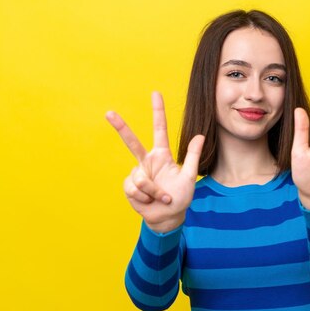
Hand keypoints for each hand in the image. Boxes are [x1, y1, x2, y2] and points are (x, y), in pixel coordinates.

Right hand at [106, 92, 203, 231]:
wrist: (167, 217)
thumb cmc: (180, 197)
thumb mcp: (189, 177)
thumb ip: (193, 156)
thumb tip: (200, 135)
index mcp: (162, 155)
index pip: (159, 129)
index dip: (158, 112)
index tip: (155, 93)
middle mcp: (147, 162)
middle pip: (132, 141)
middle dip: (120, 127)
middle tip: (109, 113)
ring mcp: (137, 174)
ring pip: (140, 177)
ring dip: (152, 190)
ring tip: (161, 197)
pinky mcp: (129, 186)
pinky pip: (134, 188)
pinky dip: (145, 197)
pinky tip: (149, 201)